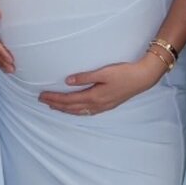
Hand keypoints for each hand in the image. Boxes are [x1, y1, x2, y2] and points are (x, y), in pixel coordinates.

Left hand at [39, 53, 167, 114]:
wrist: (143, 78)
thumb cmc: (124, 73)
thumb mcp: (104, 72)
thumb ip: (85, 77)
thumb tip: (68, 81)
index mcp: (94, 96)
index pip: (69, 100)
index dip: (54, 98)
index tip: (42, 95)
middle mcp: (97, 104)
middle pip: (71, 108)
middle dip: (56, 104)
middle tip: (42, 100)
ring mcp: (103, 107)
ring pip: (78, 112)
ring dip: (65, 110)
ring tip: (53, 106)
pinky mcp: (108, 105)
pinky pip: (87, 112)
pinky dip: (76, 112)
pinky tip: (74, 110)